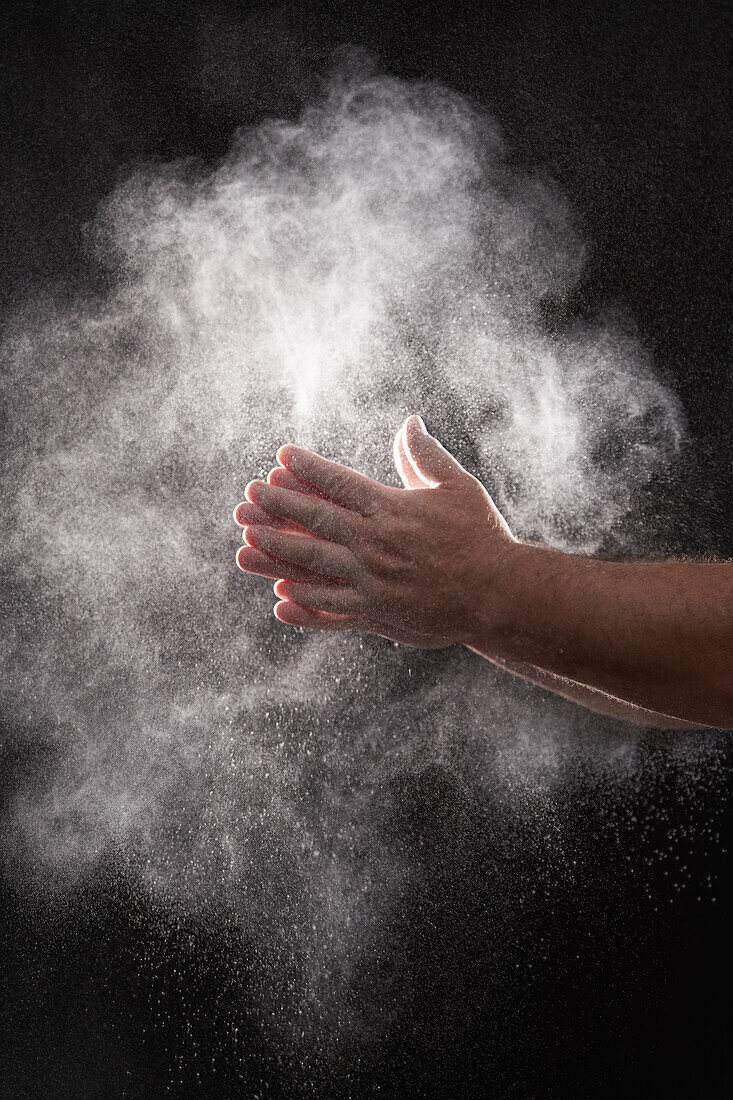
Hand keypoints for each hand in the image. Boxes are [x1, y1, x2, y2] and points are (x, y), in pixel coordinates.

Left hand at [233, 415, 517, 647]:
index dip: (307, 468)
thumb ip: (425, 455)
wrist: (501, 593)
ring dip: (277, 552)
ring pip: (315, 564)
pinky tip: (280, 597)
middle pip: (317, 520)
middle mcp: (377, 543)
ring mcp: (374, 581)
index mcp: (392, 509)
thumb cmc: (482, 536)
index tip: (281, 457)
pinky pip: (333, 609)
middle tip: (248, 496)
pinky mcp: (378, 614)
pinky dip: (306, 604)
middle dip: (279, 506)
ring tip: (246, 542)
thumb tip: (408, 421)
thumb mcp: (458, 486)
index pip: (340, 483)